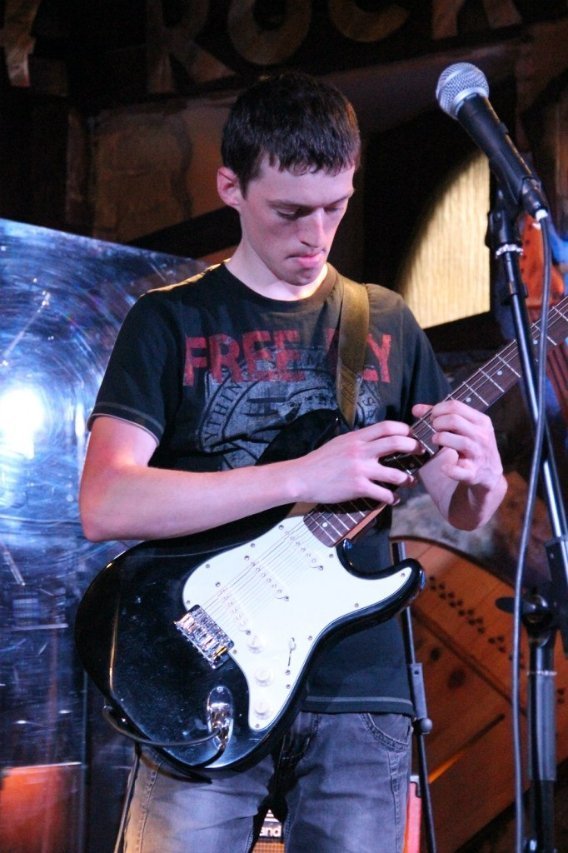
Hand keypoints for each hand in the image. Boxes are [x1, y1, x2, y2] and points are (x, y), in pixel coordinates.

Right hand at [291, 420, 425, 505]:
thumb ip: (359, 440)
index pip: (387, 426)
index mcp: (357, 437)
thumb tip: (376, 439)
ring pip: (395, 472)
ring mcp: (360, 469)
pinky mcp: (357, 487)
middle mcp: (361, 451)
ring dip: (407, 478)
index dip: (404, 429)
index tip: (411, 435)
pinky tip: (393, 499)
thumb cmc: (320, 461)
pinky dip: (392, 498)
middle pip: (397, 443)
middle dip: (414, 448)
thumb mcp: (340, 443)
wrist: (303, 477)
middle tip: (420, 453)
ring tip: (410, 481)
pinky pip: (383, 493)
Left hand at [412, 399, 502, 491]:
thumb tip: (416, 409)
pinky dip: (449, 469)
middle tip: (433, 429)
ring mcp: (478, 454)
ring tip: (435, 440)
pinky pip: (460, 470)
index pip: (456, 406)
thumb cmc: (473, 444)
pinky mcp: (473, 473)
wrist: (490, 473)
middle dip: (437, 423)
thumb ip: (441, 416)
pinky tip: (443, 467)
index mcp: (481, 421)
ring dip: (440, 439)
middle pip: (454, 421)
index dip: (438, 409)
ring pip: (460, 441)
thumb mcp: (465, 427)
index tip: (432, 416)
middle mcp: (482, 436)